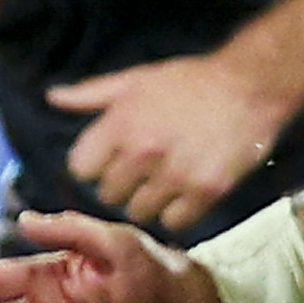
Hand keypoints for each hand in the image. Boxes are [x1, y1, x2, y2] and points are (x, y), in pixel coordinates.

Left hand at [50, 49, 301, 232]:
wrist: (250, 87)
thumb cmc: (190, 82)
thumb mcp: (136, 79)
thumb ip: (92, 93)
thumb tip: (53, 97)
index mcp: (121, 123)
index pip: (80, 168)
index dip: (94, 166)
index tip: (110, 161)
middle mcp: (143, 152)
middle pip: (107, 195)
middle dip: (121, 185)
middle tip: (144, 171)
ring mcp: (174, 175)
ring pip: (138, 213)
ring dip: (148, 202)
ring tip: (166, 181)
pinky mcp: (205, 191)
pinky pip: (173, 223)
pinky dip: (178, 213)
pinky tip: (186, 193)